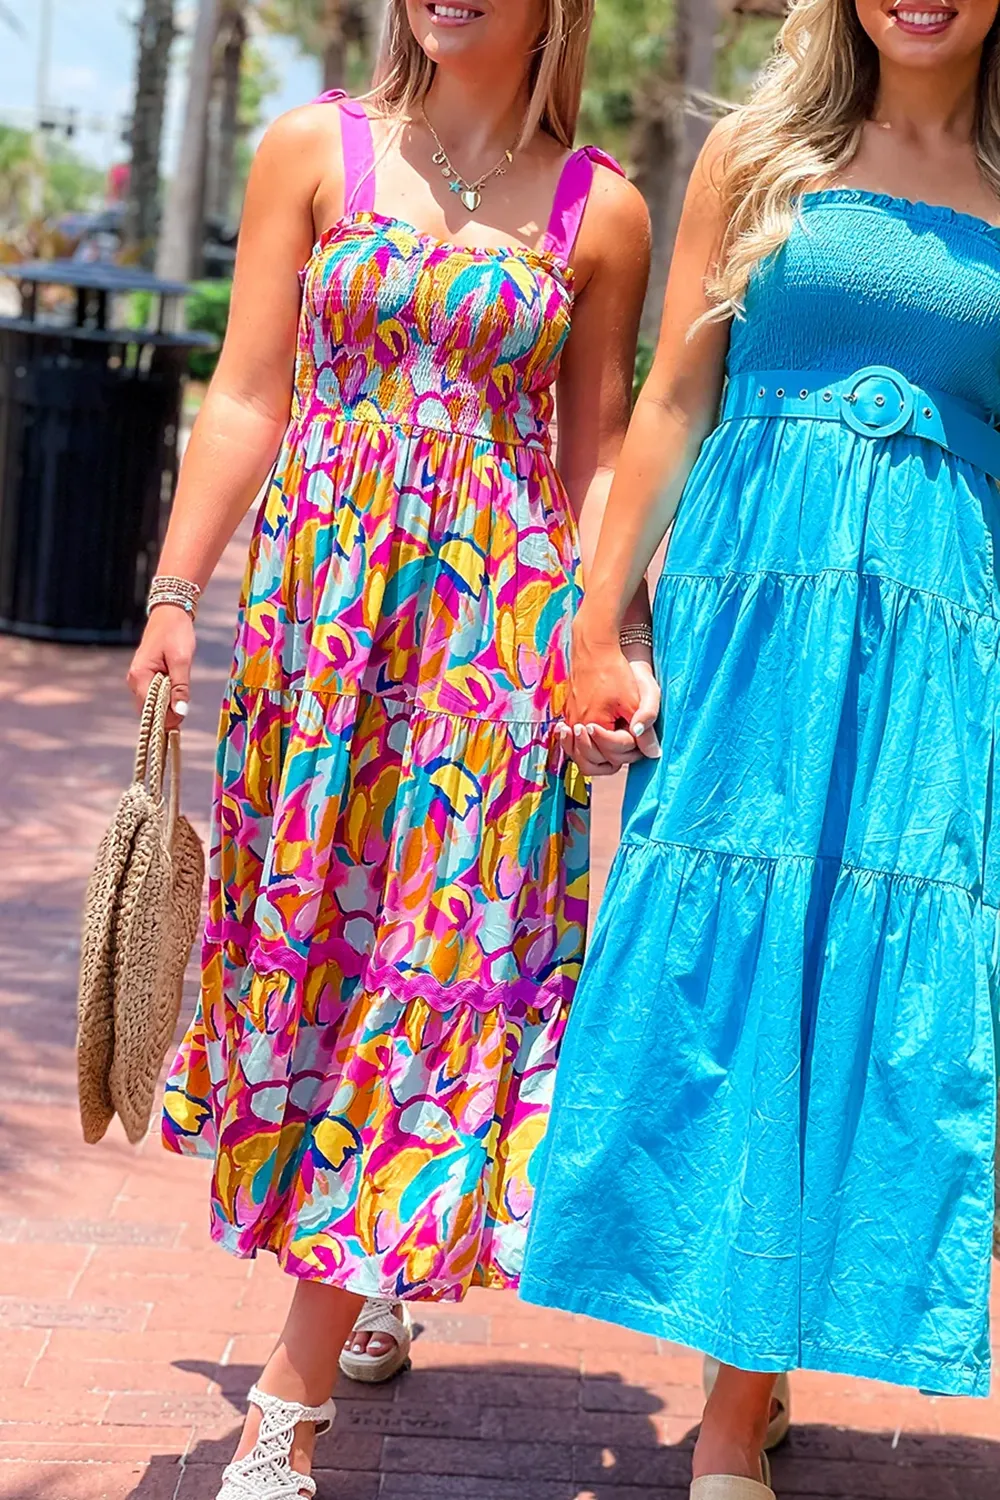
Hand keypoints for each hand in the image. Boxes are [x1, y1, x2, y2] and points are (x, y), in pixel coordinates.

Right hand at [126, 605, 195, 730]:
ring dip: (166, 706)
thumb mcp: (182, 660)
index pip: (149, 709)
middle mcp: (135, 680)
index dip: (165, 718)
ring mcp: (138, 678)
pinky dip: (165, 698)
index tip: (181, 722)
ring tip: (182, 699)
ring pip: (152, 703)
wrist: (170, 613)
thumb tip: (180, 712)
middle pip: (148, 709)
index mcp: (140, 676)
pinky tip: (177, 693)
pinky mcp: (145, 676)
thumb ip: (180, 687)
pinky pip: (154, 695)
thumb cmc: (175, 633)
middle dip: (166, 714)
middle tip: (184, 709)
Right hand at [559, 610, 660, 776]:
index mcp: (592, 727)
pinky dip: (588, 743)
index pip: (613, 755)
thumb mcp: (635, 701)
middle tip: (628, 739)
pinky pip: (576, 740)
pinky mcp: (569, 713)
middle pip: (593, 762)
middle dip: (613, 755)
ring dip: (598, 753)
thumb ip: (644, 729)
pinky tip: (600, 734)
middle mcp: (576, 728)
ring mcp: (570, 721)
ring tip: (614, 741)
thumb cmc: (615, 672)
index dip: (631, 747)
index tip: (638, 731)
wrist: (594, 648)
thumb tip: (654, 754)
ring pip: (582, 754)